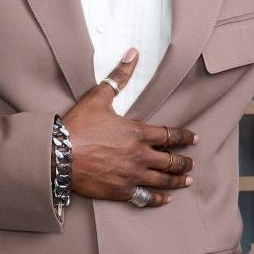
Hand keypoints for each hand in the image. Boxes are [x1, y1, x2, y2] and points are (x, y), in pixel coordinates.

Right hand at [62, 48, 197, 206]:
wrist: (58, 155)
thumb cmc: (78, 125)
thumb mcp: (99, 96)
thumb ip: (119, 77)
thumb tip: (133, 54)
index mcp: (138, 133)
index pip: (170, 135)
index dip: (185, 137)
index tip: (195, 139)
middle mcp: (140, 155)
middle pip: (171, 160)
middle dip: (184, 161)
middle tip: (192, 162)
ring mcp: (132, 175)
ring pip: (163, 180)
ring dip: (177, 180)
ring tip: (187, 180)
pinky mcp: (121, 191)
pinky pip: (146, 198)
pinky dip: (158, 199)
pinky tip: (165, 199)